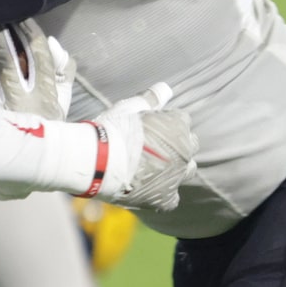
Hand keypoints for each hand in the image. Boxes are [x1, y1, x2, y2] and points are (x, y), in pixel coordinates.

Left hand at [0, 21, 71, 120]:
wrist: (31, 167)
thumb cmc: (46, 125)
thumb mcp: (63, 100)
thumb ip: (64, 70)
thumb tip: (52, 42)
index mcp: (46, 98)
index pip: (39, 55)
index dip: (28, 31)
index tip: (18, 14)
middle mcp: (20, 106)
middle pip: (5, 61)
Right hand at [86, 85, 195, 211]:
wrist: (96, 160)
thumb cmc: (111, 130)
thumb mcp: (130, 108)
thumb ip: (151, 99)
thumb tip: (166, 87)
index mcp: (178, 125)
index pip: (182, 120)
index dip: (166, 123)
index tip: (150, 127)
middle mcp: (184, 150)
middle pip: (189, 145)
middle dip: (176, 145)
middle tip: (152, 147)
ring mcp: (176, 176)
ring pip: (187, 171)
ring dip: (176, 168)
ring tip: (153, 168)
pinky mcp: (165, 197)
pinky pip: (171, 198)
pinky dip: (162, 194)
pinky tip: (148, 189)